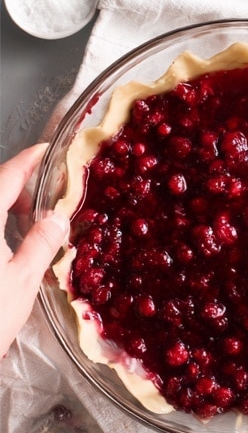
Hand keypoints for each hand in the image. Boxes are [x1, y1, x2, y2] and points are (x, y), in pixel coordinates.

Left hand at [1, 145, 68, 357]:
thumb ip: (42, 242)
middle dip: (17, 189)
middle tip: (46, 203)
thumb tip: (57, 216)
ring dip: (2, 211)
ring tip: (27, 228)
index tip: (48, 151)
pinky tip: (5, 250)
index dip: (30, 160)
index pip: (7, 175)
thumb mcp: (23, 280)